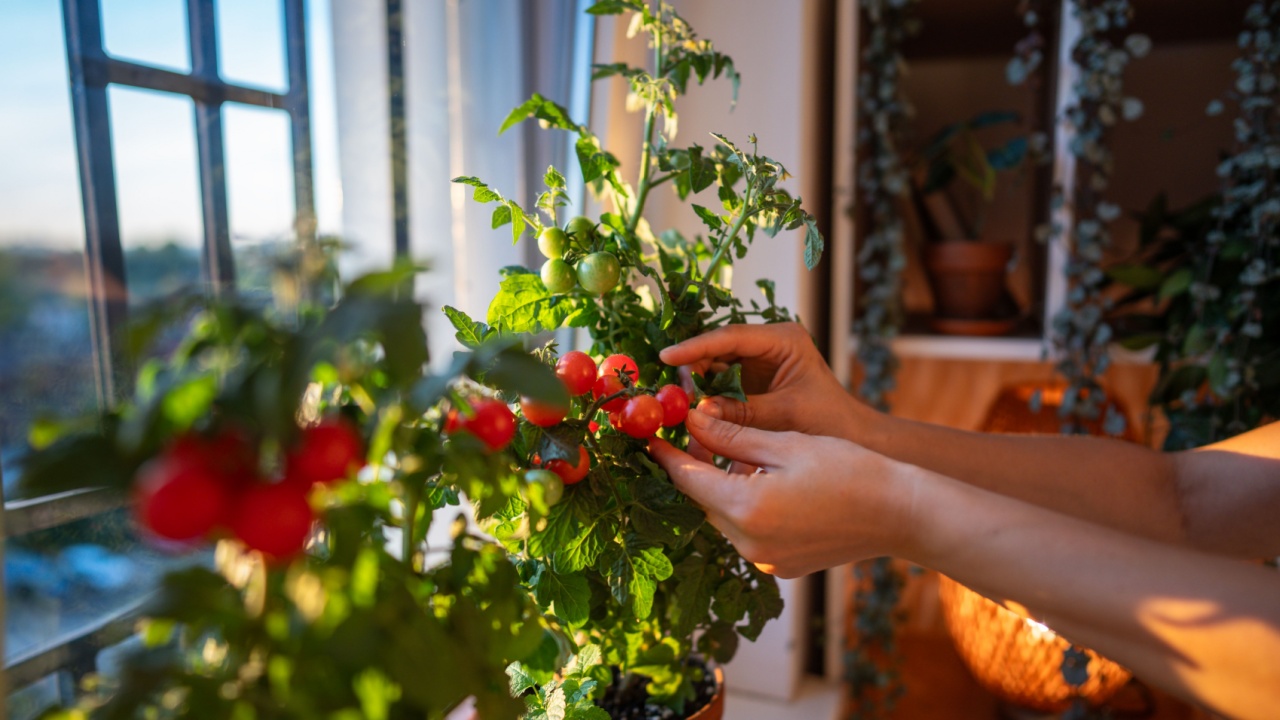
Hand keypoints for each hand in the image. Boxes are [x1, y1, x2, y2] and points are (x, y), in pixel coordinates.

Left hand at [648, 409, 920, 577]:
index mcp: (746, 509)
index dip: (666, 456)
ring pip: (726, 516)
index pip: (688, 479)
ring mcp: (765, 560)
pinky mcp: (781, 567)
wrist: (901, 514)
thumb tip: (692, 421)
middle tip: (699, 432)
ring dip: (724, 487)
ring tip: (739, 452)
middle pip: (705, 500)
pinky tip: (766, 482)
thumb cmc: (850, 471)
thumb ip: (733, 435)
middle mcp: (748, 544)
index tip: (649, 437)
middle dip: (698, 467)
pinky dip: (748, 506)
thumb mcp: (786, 443)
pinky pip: (750, 532)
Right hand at [660, 322, 861, 441]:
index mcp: (783, 339)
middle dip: (693, 370)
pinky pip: (720, 383)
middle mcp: (767, 343)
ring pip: (713, 365)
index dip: (696, 347)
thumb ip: (741, 414)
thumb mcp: (784, 416)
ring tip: (680, 408)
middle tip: (672, 396)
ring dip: (696, 386)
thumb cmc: (829, 422)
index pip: (730, 336)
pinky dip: (706, 398)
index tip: (667, 357)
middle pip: (717, 349)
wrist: (852, 437)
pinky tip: (694, 413)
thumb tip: (696, 413)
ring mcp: (758, 360)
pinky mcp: (751, 380)